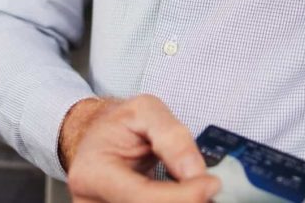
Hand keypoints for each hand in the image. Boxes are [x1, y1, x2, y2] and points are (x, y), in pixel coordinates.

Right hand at [62, 95, 220, 202]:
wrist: (99, 138)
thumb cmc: (118, 124)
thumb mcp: (145, 110)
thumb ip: (172, 137)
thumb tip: (197, 173)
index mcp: (93, 173)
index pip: (143, 197)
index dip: (183, 196)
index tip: (211, 184)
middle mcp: (93, 202)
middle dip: (187, 199)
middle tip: (208, 187)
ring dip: (182, 199)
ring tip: (192, 186)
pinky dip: (175, 200)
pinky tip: (181, 193)